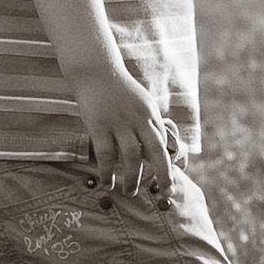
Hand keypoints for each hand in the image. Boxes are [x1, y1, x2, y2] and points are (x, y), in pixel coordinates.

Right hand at [74, 75, 172, 201]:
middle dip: (164, 175)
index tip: (167, 181)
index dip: (166, 163)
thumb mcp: (141, 102)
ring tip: (131, 192)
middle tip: (167, 193)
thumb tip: (152, 148)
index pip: (163, 143)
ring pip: (132, 156)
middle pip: (157, 151)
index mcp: (151, 113)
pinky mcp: (98, 125)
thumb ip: (148, 123)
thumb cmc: (118, 89)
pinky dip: (108, 172)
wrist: (95, 70)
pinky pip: (106, 154)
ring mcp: (119, 122)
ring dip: (133, 178)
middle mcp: (138, 119)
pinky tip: (108, 184)